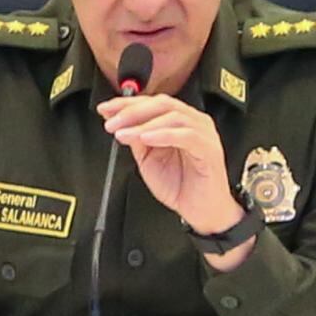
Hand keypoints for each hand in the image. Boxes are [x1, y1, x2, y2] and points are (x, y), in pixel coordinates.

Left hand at [101, 93, 241, 236]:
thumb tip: (120, 123)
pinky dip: (164, 134)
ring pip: (173, 116)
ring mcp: (204, 134)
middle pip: (162, 104)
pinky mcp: (209, 149)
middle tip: (112, 123)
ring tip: (124, 134)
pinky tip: (146, 138)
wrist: (201, 211)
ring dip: (144, 124)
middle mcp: (194, 123)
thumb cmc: (181, 186)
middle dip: (132, 111)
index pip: (152, 103)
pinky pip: (187, 135)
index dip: (126, 104)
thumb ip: (137, 140)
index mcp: (180, 122)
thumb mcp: (148, 160)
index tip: (105, 109)